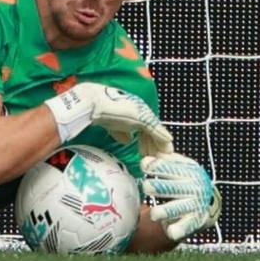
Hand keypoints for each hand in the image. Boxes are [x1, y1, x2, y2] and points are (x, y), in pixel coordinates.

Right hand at [44, 81, 173, 157]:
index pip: (145, 127)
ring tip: (163, 156)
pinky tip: (167, 148)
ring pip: (156, 132)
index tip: (147, 151)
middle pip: (152, 130)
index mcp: (132, 111)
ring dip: (159, 145)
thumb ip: (120, 131)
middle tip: (158, 157)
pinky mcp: (143, 118)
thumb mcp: (111, 124)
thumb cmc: (97, 111)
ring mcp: (142, 114)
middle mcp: (140, 110)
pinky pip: (157, 131)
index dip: (147, 140)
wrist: (92, 104)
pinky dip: (162, 140)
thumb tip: (128, 140)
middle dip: (155, 144)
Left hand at [142, 152, 220, 243]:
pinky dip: (179, 229)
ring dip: (166, 211)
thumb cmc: (183, 178)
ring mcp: (195, 205)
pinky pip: (187, 226)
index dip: (155, 166)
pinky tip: (171, 232)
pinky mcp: (196, 220)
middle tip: (147, 187)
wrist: (206, 199)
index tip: (144, 165)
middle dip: (159, 187)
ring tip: (154, 214)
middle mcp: (193, 188)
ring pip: (178, 208)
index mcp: (188, 172)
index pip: (168, 168)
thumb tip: (146, 157)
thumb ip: (164, 160)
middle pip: (172, 188)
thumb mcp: (179, 165)